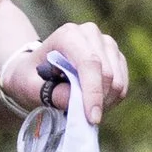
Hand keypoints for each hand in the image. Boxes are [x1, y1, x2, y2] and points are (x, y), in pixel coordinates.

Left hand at [0, 22, 128, 124]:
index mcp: (68, 35)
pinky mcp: (116, 57)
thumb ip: (49, 93)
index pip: (89, 63)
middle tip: (81, 117)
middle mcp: (90, 33)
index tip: (91, 118)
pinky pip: (122, 85)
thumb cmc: (29, 77)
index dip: (93, 92)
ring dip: (104, 102)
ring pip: (117, 81)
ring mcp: (106, 44)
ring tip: (82, 109)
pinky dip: (110, 100)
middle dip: (97, 101)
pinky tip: (92, 103)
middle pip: (107, 74)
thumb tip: (75, 101)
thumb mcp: (28, 87)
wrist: (35, 70)